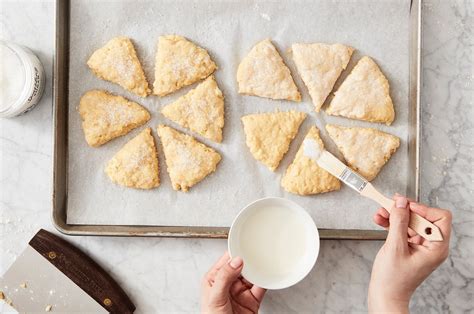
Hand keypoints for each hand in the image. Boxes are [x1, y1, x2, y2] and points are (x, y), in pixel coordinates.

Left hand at [201, 252, 265, 313]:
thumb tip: (236, 260)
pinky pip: (261, 287)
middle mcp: (228, 284)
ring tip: (266, 262)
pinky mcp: (252, 300)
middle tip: (258, 252)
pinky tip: (269, 276)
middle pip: (241, 266)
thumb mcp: (215, 297)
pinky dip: (266, 281)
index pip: (226, 260)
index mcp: (214, 279)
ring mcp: (241, 292)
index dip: (235, 252)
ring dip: (259, 269)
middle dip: (250, 260)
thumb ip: (225, 277)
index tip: (245, 245)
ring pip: (253, 275)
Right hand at [368, 195, 451, 312]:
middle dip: (404, 210)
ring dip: (395, 215)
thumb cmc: (393, 280)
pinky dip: (391, 223)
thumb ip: (398, 222)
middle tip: (389, 205)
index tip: (406, 206)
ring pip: (410, 221)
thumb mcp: (395, 247)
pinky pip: (402, 228)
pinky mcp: (409, 246)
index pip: (440, 218)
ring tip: (380, 212)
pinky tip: (381, 220)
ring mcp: (420, 246)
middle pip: (423, 217)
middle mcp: (431, 245)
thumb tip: (401, 203)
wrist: (384, 295)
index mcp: (436, 248)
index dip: (424, 209)